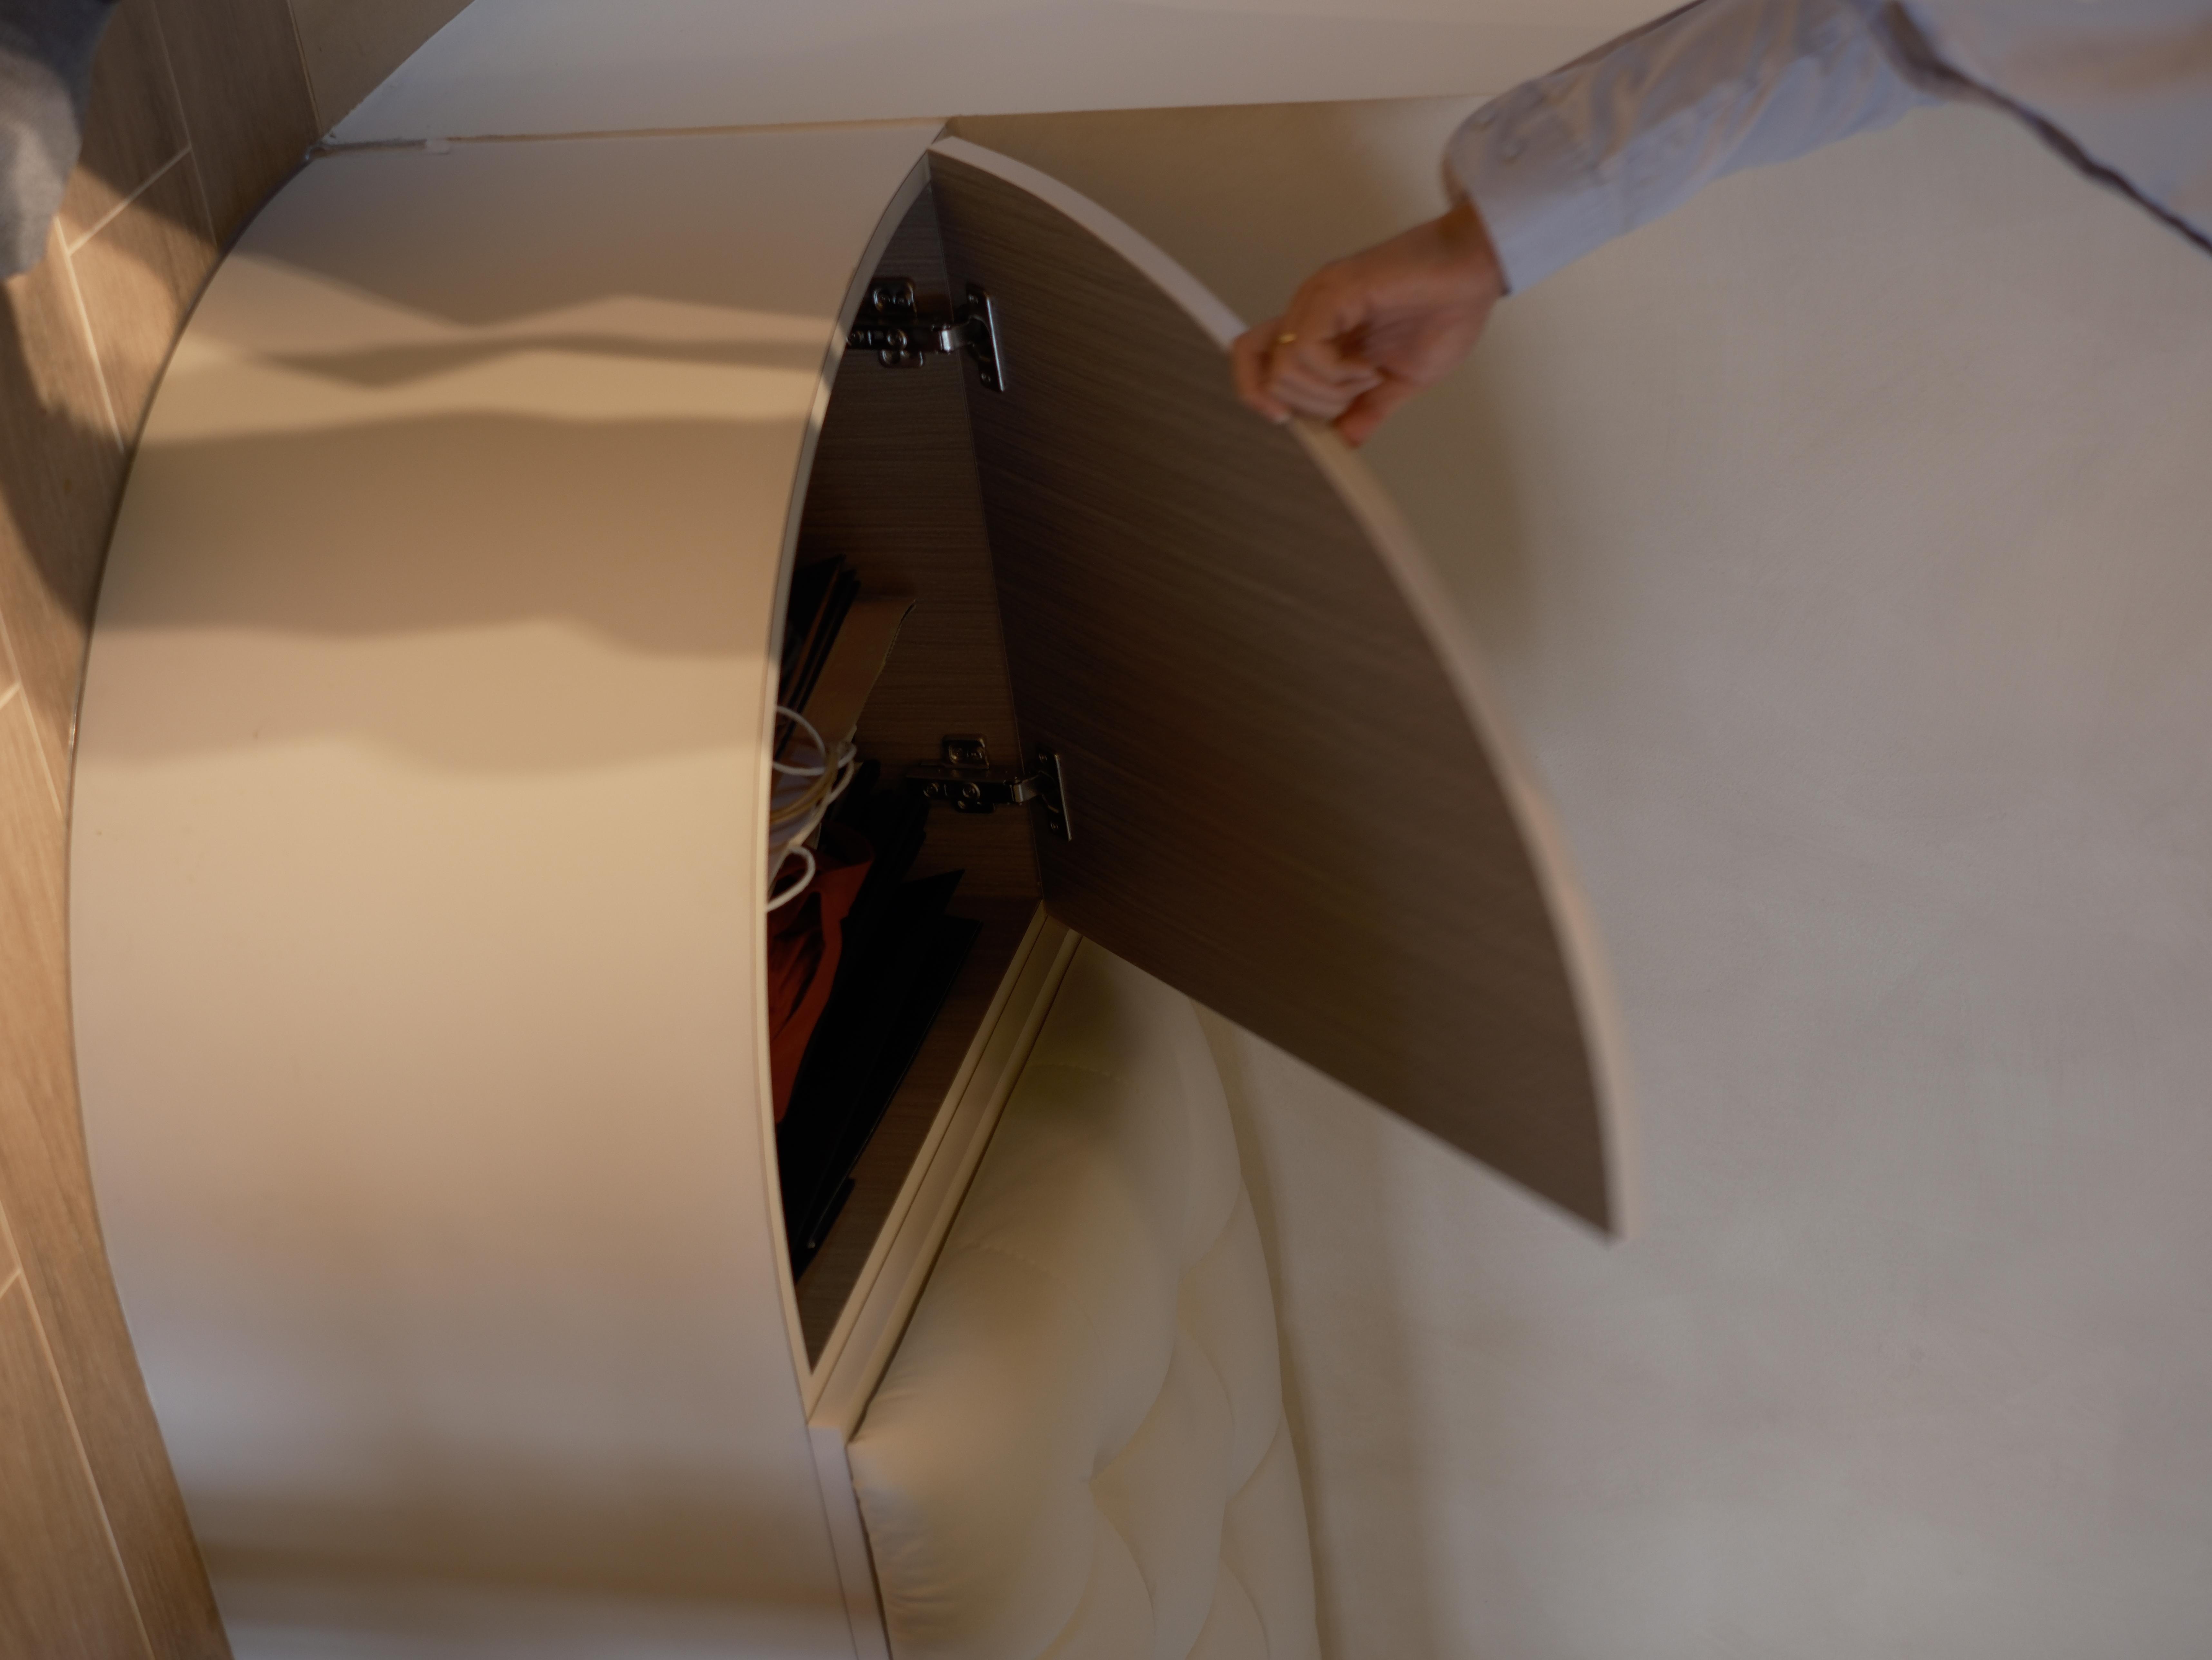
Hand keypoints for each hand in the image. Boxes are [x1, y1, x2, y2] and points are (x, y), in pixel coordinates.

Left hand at [1232, 200, 1504, 446]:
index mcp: (1319, 329)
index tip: (1289, 420)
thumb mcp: (1403, 380)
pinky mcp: (1335, 291)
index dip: (1257, 395)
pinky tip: (1368, 369)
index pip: (1256, 359)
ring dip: (1327, 392)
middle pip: (1261, 370)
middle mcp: (1309, 311)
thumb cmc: (1446, 312)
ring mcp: (1319, 298)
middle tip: (1353, 395)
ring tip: (1369, 377)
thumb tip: (1345, 439)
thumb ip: (1369, 408)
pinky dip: (1335, 374)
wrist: (1477, 273)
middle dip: (1308, 405)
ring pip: (1282, 367)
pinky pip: (1306, 349)